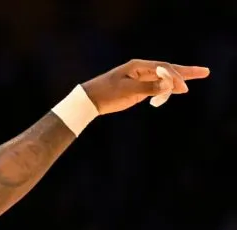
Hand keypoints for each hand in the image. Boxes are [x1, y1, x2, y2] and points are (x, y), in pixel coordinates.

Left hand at [82, 59, 209, 114]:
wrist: (89, 100)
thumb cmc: (106, 93)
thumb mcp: (128, 91)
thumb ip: (148, 88)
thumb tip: (168, 86)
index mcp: (138, 66)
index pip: (163, 68)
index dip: (175, 78)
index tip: (183, 89)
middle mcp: (141, 70)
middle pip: (167, 69)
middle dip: (185, 72)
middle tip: (204, 72)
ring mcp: (139, 78)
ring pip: (163, 77)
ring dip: (177, 80)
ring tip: (193, 81)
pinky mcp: (137, 88)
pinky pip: (156, 86)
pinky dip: (166, 88)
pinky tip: (174, 91)